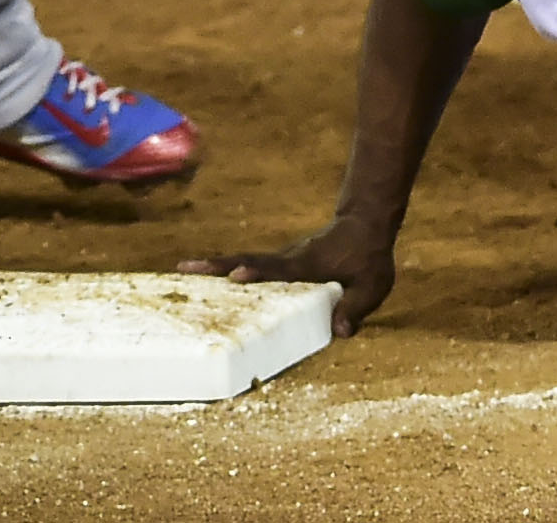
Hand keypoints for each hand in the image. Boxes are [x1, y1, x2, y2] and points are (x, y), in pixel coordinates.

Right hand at [178, 216, 395, 337]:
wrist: (365, 225)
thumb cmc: (369, 258)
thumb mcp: (373, 285)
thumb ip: (356, 307)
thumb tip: (340, 332)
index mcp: (307, 265)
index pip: (278, 269)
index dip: (257, 273)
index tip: (235, 276)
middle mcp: (289, 259)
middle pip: (248, 260)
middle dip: (218, 266)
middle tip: (185, 267)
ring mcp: (283, 259)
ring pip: (245, 260)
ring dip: (216, 266)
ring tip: (183, 269)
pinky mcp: (281, 263)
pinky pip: (253, 266)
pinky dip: (230, 270)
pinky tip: (211, 279)